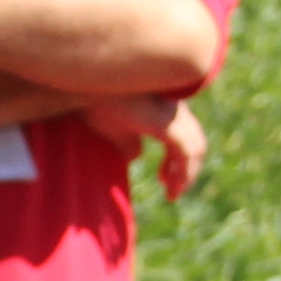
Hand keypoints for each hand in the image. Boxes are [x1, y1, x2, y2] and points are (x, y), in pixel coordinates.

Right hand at [85, 88, 212, 201]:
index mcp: (164, 106)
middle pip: (194, 140)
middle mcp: (174, 106)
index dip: (178, 160)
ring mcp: (172, 112)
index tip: (163, 178)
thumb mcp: (114, 128)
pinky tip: (171, 186)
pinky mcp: (166, 121)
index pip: (184, 134)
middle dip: (186, 169)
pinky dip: (184, 171)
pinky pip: (185, 151)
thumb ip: (127, 142)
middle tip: (171, 191)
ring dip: (187, 174)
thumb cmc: (95, 101)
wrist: (85, 86)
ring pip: (194, 147)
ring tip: (173, 194)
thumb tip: (136, 156)